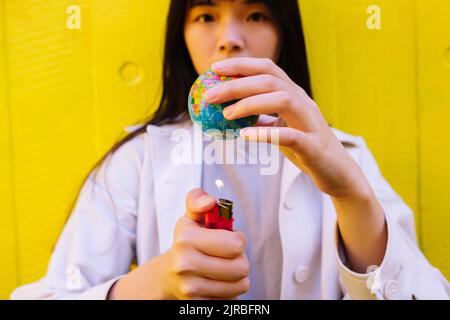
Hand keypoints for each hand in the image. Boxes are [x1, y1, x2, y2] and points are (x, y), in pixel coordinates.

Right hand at [162, 188, 248, 298]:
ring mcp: (191, 288)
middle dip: (239, 259)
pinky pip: (231, 299)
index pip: (236, 245)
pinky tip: (216, 282)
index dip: (238, 240)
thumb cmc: (187, 243)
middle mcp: (185, 265)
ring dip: (237, 276)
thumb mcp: (191, 218)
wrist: (168, 275)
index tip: (229, 238)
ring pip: (240, 284)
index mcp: (185, 239)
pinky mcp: (197, 304)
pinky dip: (229, 291)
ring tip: (223, 269)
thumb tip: (209, 201)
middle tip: (227, 255)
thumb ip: (198, 200)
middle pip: (241, 267)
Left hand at [205, 58, 386, 272]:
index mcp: (295, 96)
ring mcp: (311, 123)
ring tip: (226, 114)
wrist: (338, 175)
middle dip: (236, 84)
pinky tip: (245, 136)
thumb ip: (262, 119)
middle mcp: (304, 103)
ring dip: (250, 104)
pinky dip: (266, 133)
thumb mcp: (281, 129)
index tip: (215, 68)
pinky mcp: (314, 146)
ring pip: (282, 100)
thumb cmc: (307, 149)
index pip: (268, 70)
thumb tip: (231, 114)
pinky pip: (290, 136)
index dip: (242, 65)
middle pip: (270, 81)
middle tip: (209, 95)